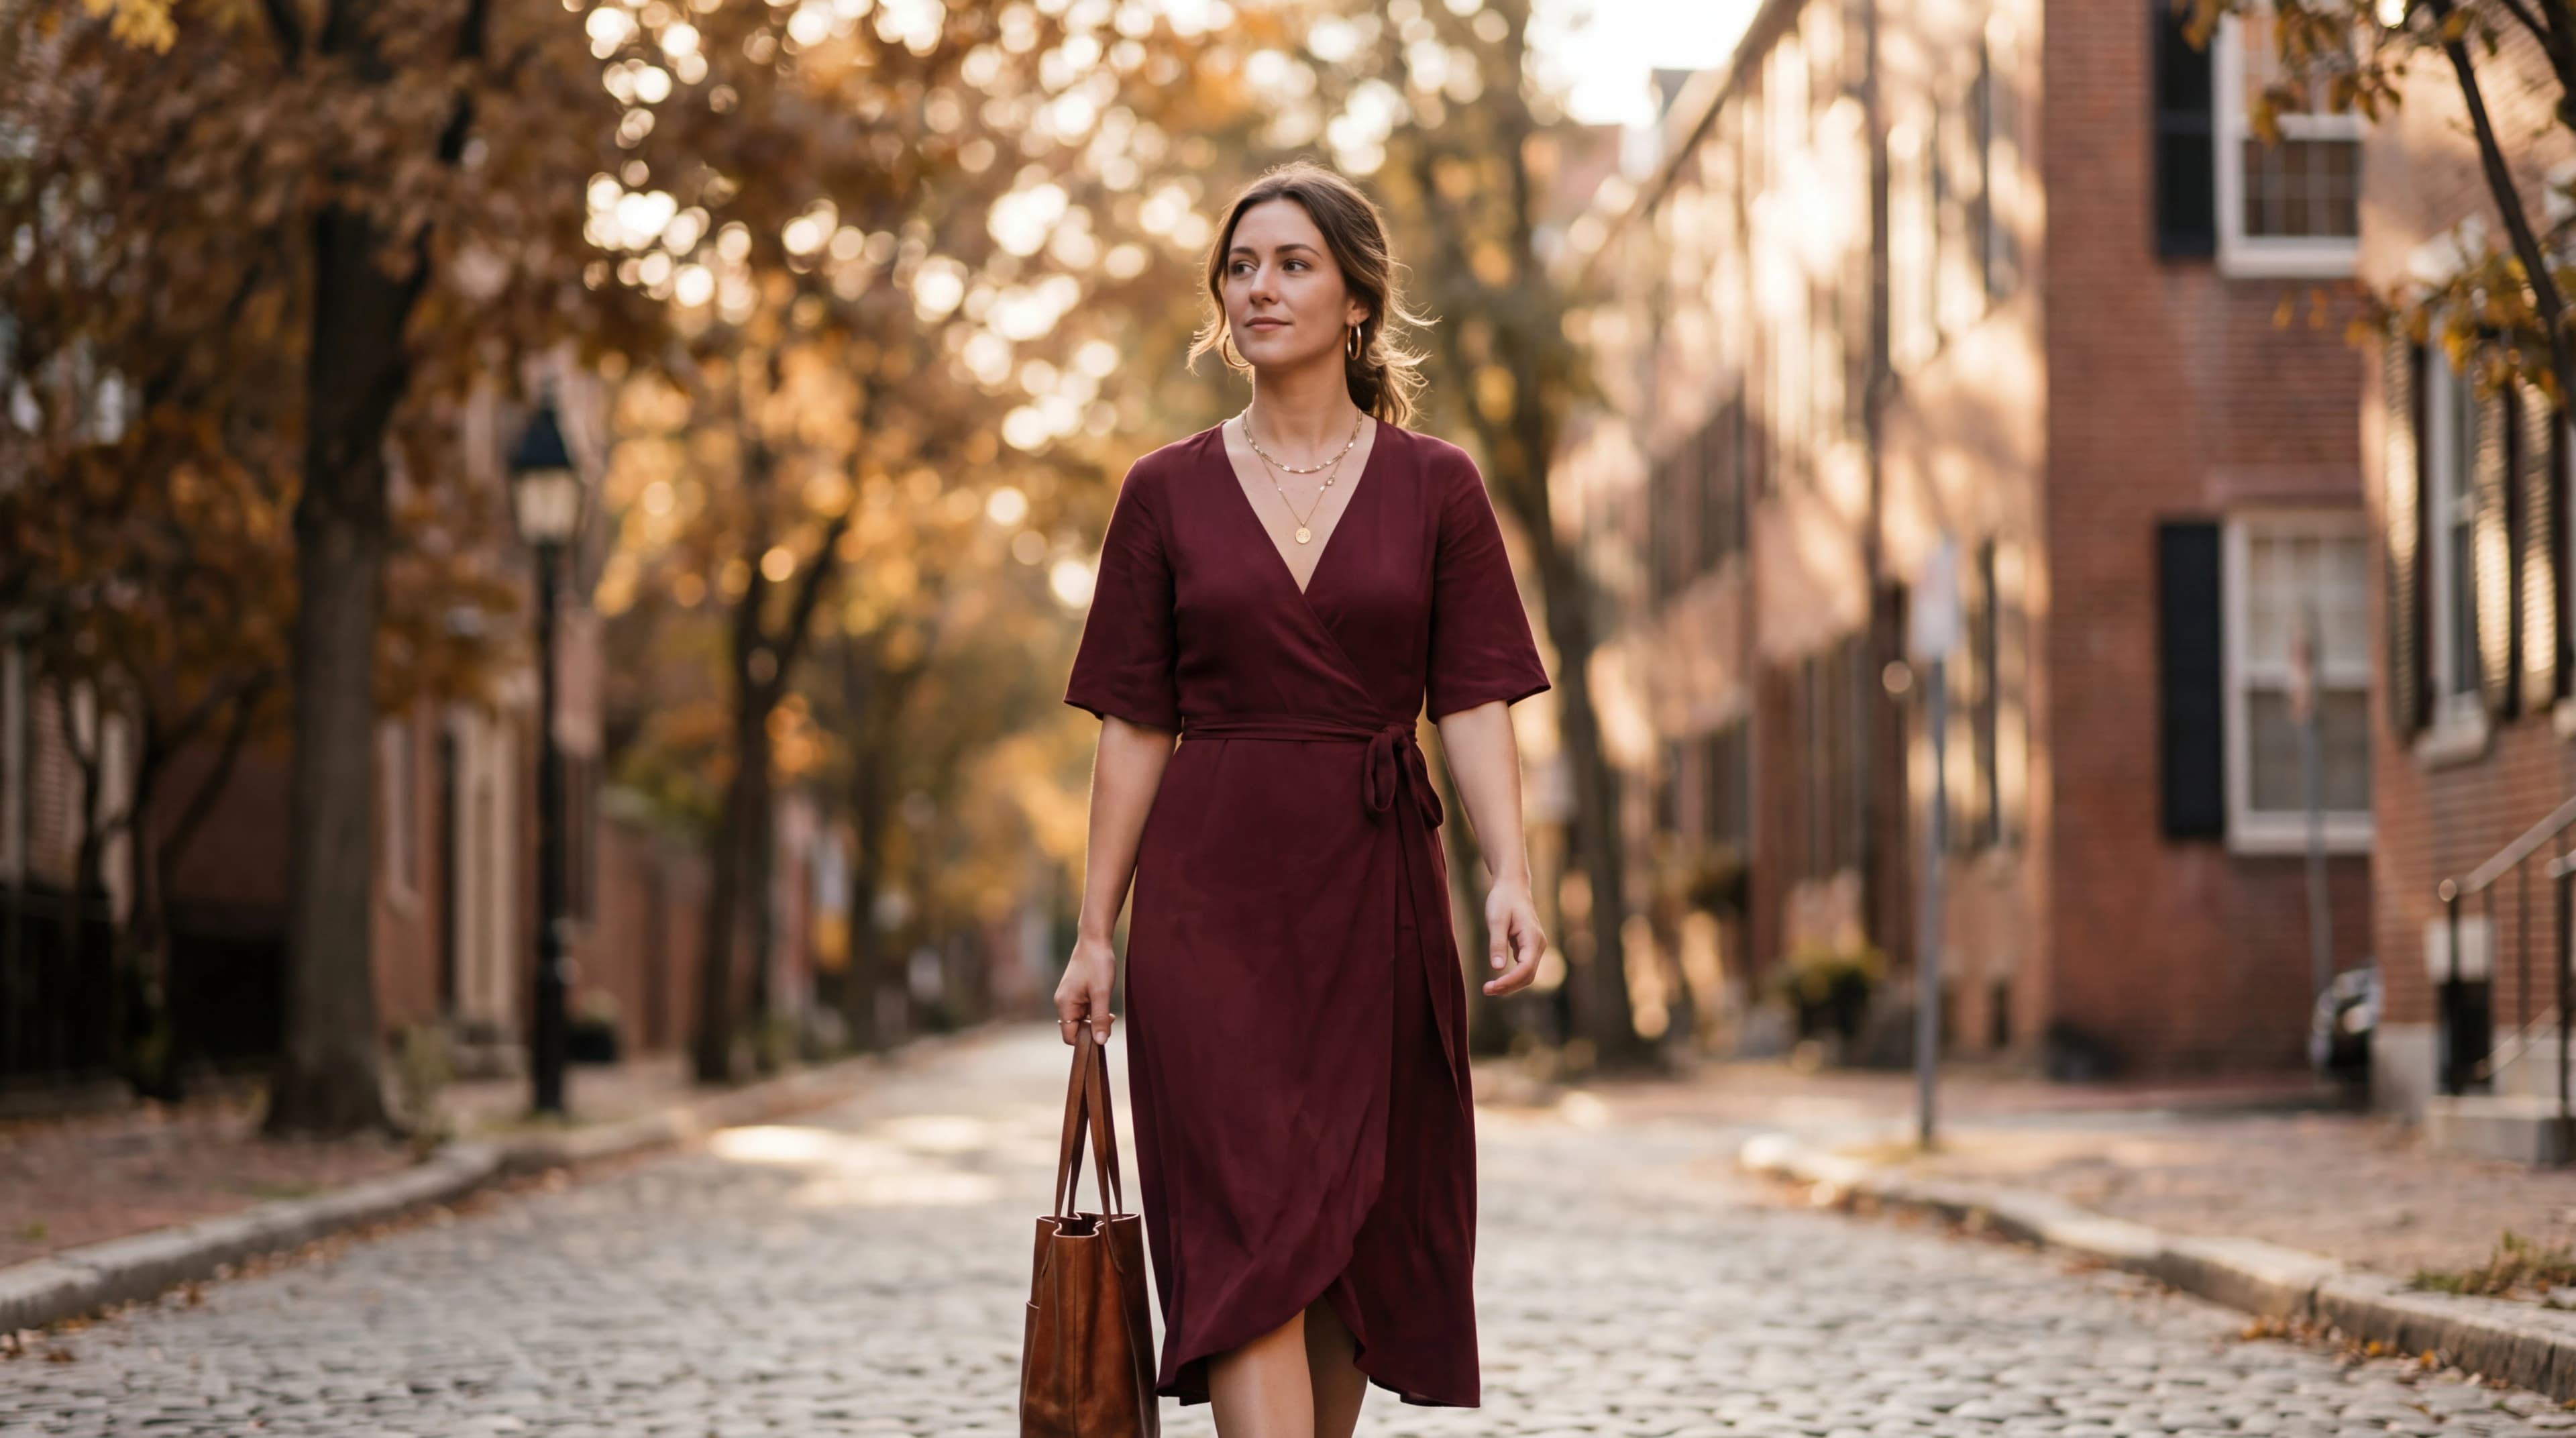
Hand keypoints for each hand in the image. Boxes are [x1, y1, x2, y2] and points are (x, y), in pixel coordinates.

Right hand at [1054, 932, 1118, 1044]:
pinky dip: (1094, 1011)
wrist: (1095, 940)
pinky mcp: (1075, 992)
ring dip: (1095, 1019)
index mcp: (1064, 1005)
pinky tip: (1104, 1002)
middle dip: (1092, 1029)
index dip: (1086, 1040)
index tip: (1104, 1032)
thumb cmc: (1097, 964)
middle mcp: (1063, 1003)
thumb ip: (1100, 1019)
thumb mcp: (1102, 993)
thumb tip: (1100, 1042)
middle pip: (1075, 1029)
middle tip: (1110, 1018)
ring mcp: (1068, 997)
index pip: (1070, 1037)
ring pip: (1081, 1020)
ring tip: (1108, 1009)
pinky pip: (1083, 1010)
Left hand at [1480, 875, 1546, 997]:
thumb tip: (1497, 968)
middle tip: (1485, 990)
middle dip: (1509, 987)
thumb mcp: (1496, 919)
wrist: (1512, 887)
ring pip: (1527, 975)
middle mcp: (1538, 945)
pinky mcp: (1528, 948)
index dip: (1510, 981)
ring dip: (1510, 985)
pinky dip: (1511, 978)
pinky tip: (1497, 980)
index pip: (1526, 968)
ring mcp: (1535, 947)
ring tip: (1489, 988)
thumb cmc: (1503, 900)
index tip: (1492, 986)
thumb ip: (1497, 944)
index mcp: (1532, 938)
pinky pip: (1523, 968)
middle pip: (1528, 976)